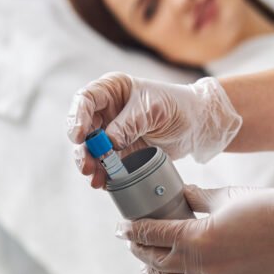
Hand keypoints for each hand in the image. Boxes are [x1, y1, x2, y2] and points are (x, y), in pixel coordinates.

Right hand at [67, 73, 241, 187]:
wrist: (195, 125)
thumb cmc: (176, 106)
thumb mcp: (154, 109)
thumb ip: (130, 124)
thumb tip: (108, 142)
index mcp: (112, 90)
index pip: (85, 100)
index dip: (77, 118)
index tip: (79, 137)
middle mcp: (106, 111)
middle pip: (82, 129)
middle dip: (82, 149)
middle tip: (87, 165)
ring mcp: (111, 133)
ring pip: (90, 150)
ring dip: (89, 164)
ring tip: (95, 178)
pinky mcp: (119, 153)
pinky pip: (104, 164)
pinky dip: (102, 174)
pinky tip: (103, 183)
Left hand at [119, 185, 273, 273]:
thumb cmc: (268, 209)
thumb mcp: (225, 197)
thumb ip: (195, 199)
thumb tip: (179, 196)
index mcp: (194, 239)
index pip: (150, 236)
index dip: (131, 231)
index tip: (121, 228)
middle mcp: (200, 267)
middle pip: (156, 263)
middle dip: (140, 252)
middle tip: (132, 244)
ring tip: (149, 267)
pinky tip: (189, 272)